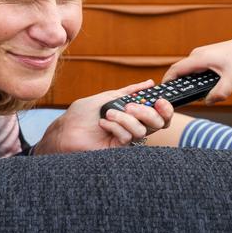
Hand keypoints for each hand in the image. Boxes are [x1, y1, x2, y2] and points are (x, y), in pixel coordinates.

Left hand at [33, 80, 172, 153]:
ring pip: (141, 130)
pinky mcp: (118, 149)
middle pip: (158, 124)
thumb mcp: (109, 96)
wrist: (66, 128)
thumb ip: (130, 91)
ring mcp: (126, 139)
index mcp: (134, 114)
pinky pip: (127, 137)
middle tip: (131, 107)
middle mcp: (133, 127)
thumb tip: (149, 83)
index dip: (165, 109)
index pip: (159, 115)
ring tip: (108, 113)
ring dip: (124, 118)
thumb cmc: (84, 113)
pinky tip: (103, 124)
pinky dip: (115, 126)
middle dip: (147, 112)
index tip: (160, 100)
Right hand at [163, 36, 231, 104]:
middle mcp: (197, 55)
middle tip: (177, 99)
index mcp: (199, 58)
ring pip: (189, 70)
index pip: (175, 70)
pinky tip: (205, 88)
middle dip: (177, 85)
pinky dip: (195, 79)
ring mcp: (202, 55)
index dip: (167, 81)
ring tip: (191, 95)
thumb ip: (220, 93)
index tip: (163, 93)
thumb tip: (208, 101)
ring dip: (188, 82)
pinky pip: (196, 69)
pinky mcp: (208, 56)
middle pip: (180, 71)